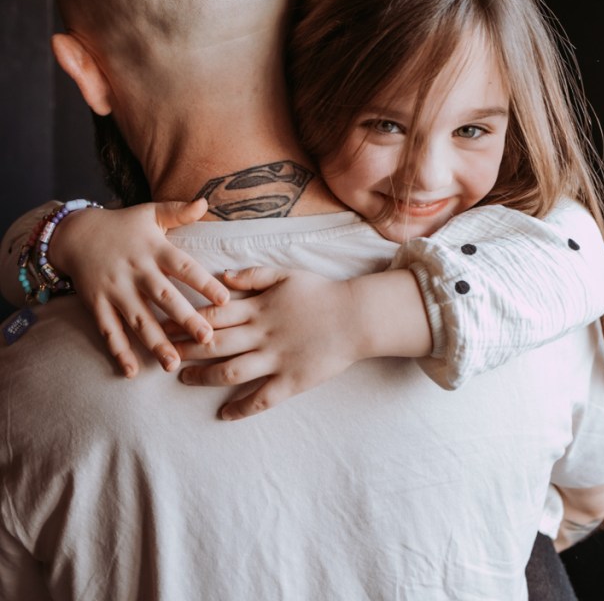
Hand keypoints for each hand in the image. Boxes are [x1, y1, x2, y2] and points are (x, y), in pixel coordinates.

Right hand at [49, 199, 228, 376]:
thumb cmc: (123, 224)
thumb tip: (205, 201)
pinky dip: (119, 351)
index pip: (183, 266)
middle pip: (163, 297)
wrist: (76, 233)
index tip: (226, 300)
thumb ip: (179, 211)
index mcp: (153, 249)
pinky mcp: (96, 304)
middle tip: (207, 339)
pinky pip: (108, 330)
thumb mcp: (150, 212)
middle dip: (185, 319)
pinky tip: (132, 371)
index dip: (204, 283)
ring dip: (155, 342)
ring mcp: (114, 289)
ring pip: (137, 319)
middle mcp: (135, 270)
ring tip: (173, 364)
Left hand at [173, 267, 359, 419]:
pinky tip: (224, 414)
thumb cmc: (321, 292)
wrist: (356, 317)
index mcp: (259, 307)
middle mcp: (262, 334)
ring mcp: (276, 359)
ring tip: (184, 378)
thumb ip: (252, 276)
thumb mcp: (285, 274)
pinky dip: (241, 408)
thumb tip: (221, 278)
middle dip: (185, 348)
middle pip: (215, 343)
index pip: (213, 314)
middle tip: (162, 353)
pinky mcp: (291, 381)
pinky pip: (261, 399)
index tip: (163, 323)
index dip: (186, 319)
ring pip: (231, 371)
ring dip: (204, 376)